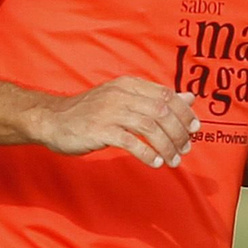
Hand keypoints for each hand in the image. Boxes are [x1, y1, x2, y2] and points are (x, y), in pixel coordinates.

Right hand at [32, 77, 199, 168]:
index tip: (194, 129)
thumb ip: (155, 98)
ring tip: (174, 160)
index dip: (184, 112)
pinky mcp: (100, 130)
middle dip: (178, 132)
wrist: (53, 120)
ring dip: (166, 146)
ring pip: (149, 127)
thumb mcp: (123, 99)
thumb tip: (189, 97)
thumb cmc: (90, 112)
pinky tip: (155, 163)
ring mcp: (110, 112)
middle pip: (161, 111)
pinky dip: (147, 153)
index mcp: (129, 85)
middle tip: (185, 149)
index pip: (166, 94)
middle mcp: (121, 95)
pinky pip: (130, 142)